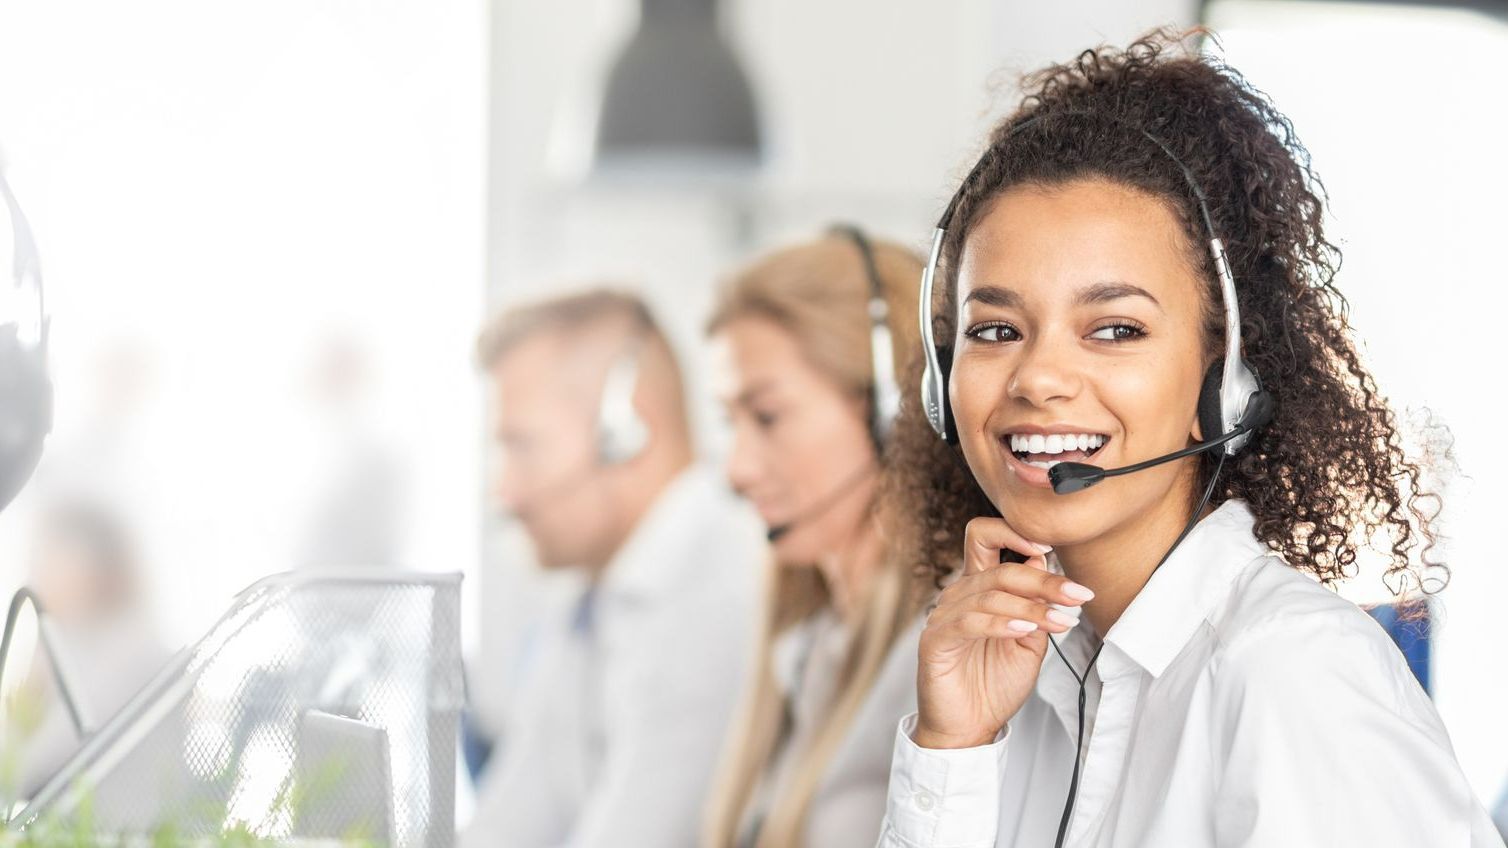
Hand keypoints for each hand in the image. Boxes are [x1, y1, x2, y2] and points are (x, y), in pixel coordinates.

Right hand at [912, 517, 1094, 749]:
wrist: (971, 727)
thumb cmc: (995, 683)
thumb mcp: (1029, 641)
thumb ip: (1036, 607)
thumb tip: (1046, 565)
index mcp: (979, 587)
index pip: (986, 537)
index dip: (1014, 533)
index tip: (1053, 547)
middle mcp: (958, 595)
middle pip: (1000, 568)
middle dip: (1044, 580)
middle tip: (1077, 595)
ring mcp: (944, 616)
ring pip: (990, 595)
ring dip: (1031, 607)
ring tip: (1061, 621)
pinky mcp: (935, 641)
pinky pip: (968, 622)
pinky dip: (999, 623)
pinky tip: (1023, 630)